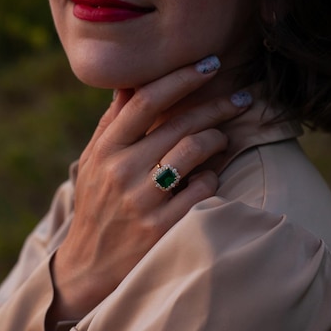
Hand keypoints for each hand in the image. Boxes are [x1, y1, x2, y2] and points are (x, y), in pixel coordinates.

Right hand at [49, 57, 252, 321]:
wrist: (89, 266)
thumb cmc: (97, 204)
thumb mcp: (94, 162)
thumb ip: (113, 123)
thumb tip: (131, 82)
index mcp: (106, 150)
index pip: (146, 100)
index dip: (182, 77)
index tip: (210, 64)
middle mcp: (122, 171)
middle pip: (180, 123)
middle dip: (217, 106)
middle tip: (241, 99)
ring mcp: (143, 201)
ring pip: (195, 151)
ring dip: (218, 139)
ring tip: (223, 139)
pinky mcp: (163, 227)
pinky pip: (203, 188)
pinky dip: (212, 176)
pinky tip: (210, 175)